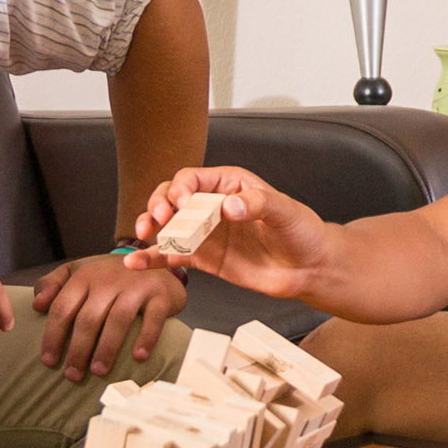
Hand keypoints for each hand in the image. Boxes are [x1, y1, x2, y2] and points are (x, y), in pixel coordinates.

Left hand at [28, 249, 182, 380]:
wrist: (154, 259)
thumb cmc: (109, 274)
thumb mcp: (79, 271)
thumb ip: (53, 284)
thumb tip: (36, 304)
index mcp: (84, 277)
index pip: (63, 308)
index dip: (53, 336)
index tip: (49, 361)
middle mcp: (108, 280)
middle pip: (88, 319)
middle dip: (78, 350)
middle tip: (72, 375)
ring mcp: (135, 287)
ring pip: (118, 320)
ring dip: (106, 349)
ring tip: (98, 372)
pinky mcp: (160, 296)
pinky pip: (153, 319)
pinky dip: (146, 338)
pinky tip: (138, 357)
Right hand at [128, 167, 331, 298]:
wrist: (310, 267)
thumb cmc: (302, 231)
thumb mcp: (285, 211)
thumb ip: (258, 204)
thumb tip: (230, 206)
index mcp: (229, 184)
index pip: (193, 179)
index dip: (181, 188)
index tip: (181, 203)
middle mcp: (212, 206)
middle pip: (171, 198)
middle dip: (159, 205)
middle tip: (159, 219)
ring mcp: (205, 232)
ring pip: (167, 226)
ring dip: (149, 228)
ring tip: (142, 235)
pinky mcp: (204, 258)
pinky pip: (172, 256)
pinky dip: (153, 259)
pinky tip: (136, 263)